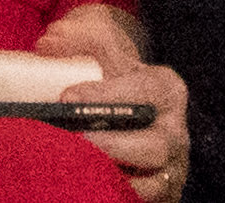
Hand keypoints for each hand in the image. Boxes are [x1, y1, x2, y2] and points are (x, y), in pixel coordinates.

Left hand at [32, 1, 190, 202]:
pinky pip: (141, 200)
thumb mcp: (103, 50)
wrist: (125, 114)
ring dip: (115, 177)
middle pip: (155, 146)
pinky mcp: (160, 195)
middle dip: (112, 145)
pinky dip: (116, 194)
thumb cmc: (111, 80)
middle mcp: (175, 131)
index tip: (67, 97)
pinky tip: (85, 184)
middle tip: (75, 139)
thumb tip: (48, 44)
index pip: (143, 90)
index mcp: (165, 89)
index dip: (106, 95)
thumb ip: (79, 39)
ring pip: (153, 184)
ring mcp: (171, 168)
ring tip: (78, 166)